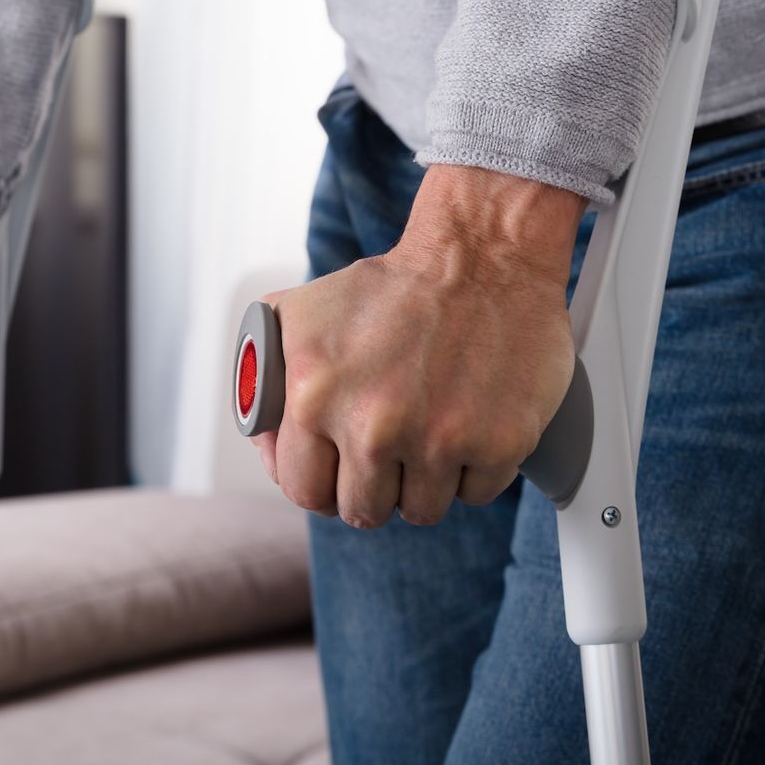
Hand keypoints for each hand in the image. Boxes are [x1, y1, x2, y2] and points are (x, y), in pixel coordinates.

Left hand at [252, 164, 585, 526]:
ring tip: (431, 430)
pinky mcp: (500, 442)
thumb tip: (266, 441)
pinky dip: (475, 468)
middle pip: (364, 510)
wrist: (485, 253)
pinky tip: (470, 423)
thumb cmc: (394, 286)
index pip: (304, 491)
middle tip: (389, 452)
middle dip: (373, 486)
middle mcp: (374, 426)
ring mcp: (440, 439)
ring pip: (422, 510)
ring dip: (425, 481)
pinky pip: (477, 493)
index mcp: (315, 397)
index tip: (338, 471)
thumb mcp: (300, 314)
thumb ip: (265, 378)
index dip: (322, 483)